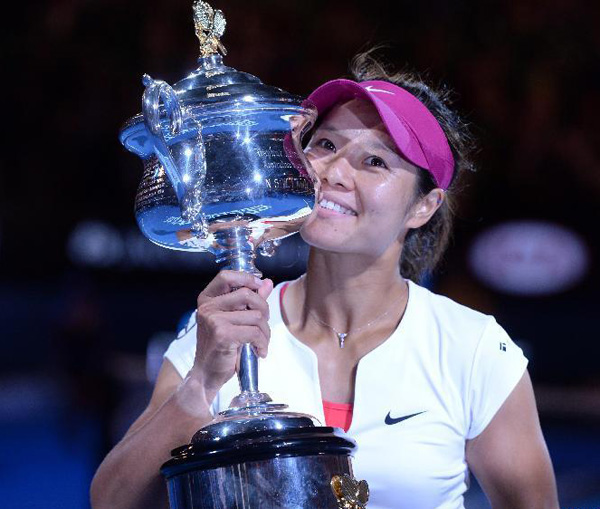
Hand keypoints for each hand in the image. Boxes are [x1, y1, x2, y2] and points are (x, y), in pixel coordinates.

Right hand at [191, 271, 273, 396]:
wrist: (206, 374)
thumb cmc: (220, 346)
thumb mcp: (233, 320)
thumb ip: (249, 301)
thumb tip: (267, 282)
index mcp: (207, 299)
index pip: (226, 276)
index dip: (246, 278)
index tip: (260, 286)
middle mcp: (208, 307)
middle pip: (247, 294)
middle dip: (264, 309)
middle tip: (263, 325)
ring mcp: (214, 320)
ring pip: (256, 316)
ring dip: (265, 332)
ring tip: (261, 343)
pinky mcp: (223, 334)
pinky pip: (255, 332)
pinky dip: (262, 343)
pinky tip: (259, 351)